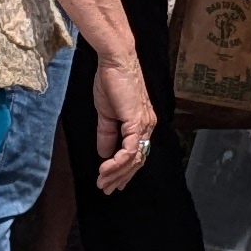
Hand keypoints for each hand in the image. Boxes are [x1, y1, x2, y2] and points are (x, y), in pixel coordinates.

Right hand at [86, 52, 155, 189]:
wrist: (115, 62)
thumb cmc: (111, 82)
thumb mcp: (106, 114)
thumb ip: (106, 134)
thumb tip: (105, 153)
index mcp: (142, 124)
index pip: (137, 154)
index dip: (124, 171)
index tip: (111, 182)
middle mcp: (147, 127)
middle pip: (137, 160)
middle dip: (120, 178)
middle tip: (106, 189)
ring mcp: (144, 124)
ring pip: (134, 158)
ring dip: (117, 173)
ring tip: (102, 182)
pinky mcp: (137, 121)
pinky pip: (130, 149)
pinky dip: (118, 162)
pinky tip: (106, 168)